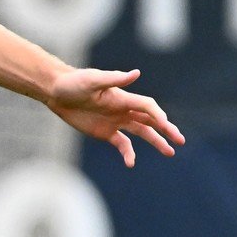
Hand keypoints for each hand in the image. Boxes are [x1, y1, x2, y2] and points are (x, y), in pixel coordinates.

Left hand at [45, 67, 184, 167]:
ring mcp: (116, 121)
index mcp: (123, 98)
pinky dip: (128, 153)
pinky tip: (131, 163)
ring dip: (156, 141)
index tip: (165, 126)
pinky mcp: (105, 132)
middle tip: (180, 140)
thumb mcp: (92, 80)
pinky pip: (122, 144)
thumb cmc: (74, 82)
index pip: (147, 107)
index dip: (158, 116)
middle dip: (166, 130)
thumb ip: (114, 78)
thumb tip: (136, 73)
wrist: (56, 92)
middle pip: (150, 120)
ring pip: (142, 133)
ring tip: (169, 152)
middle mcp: (123, 109)